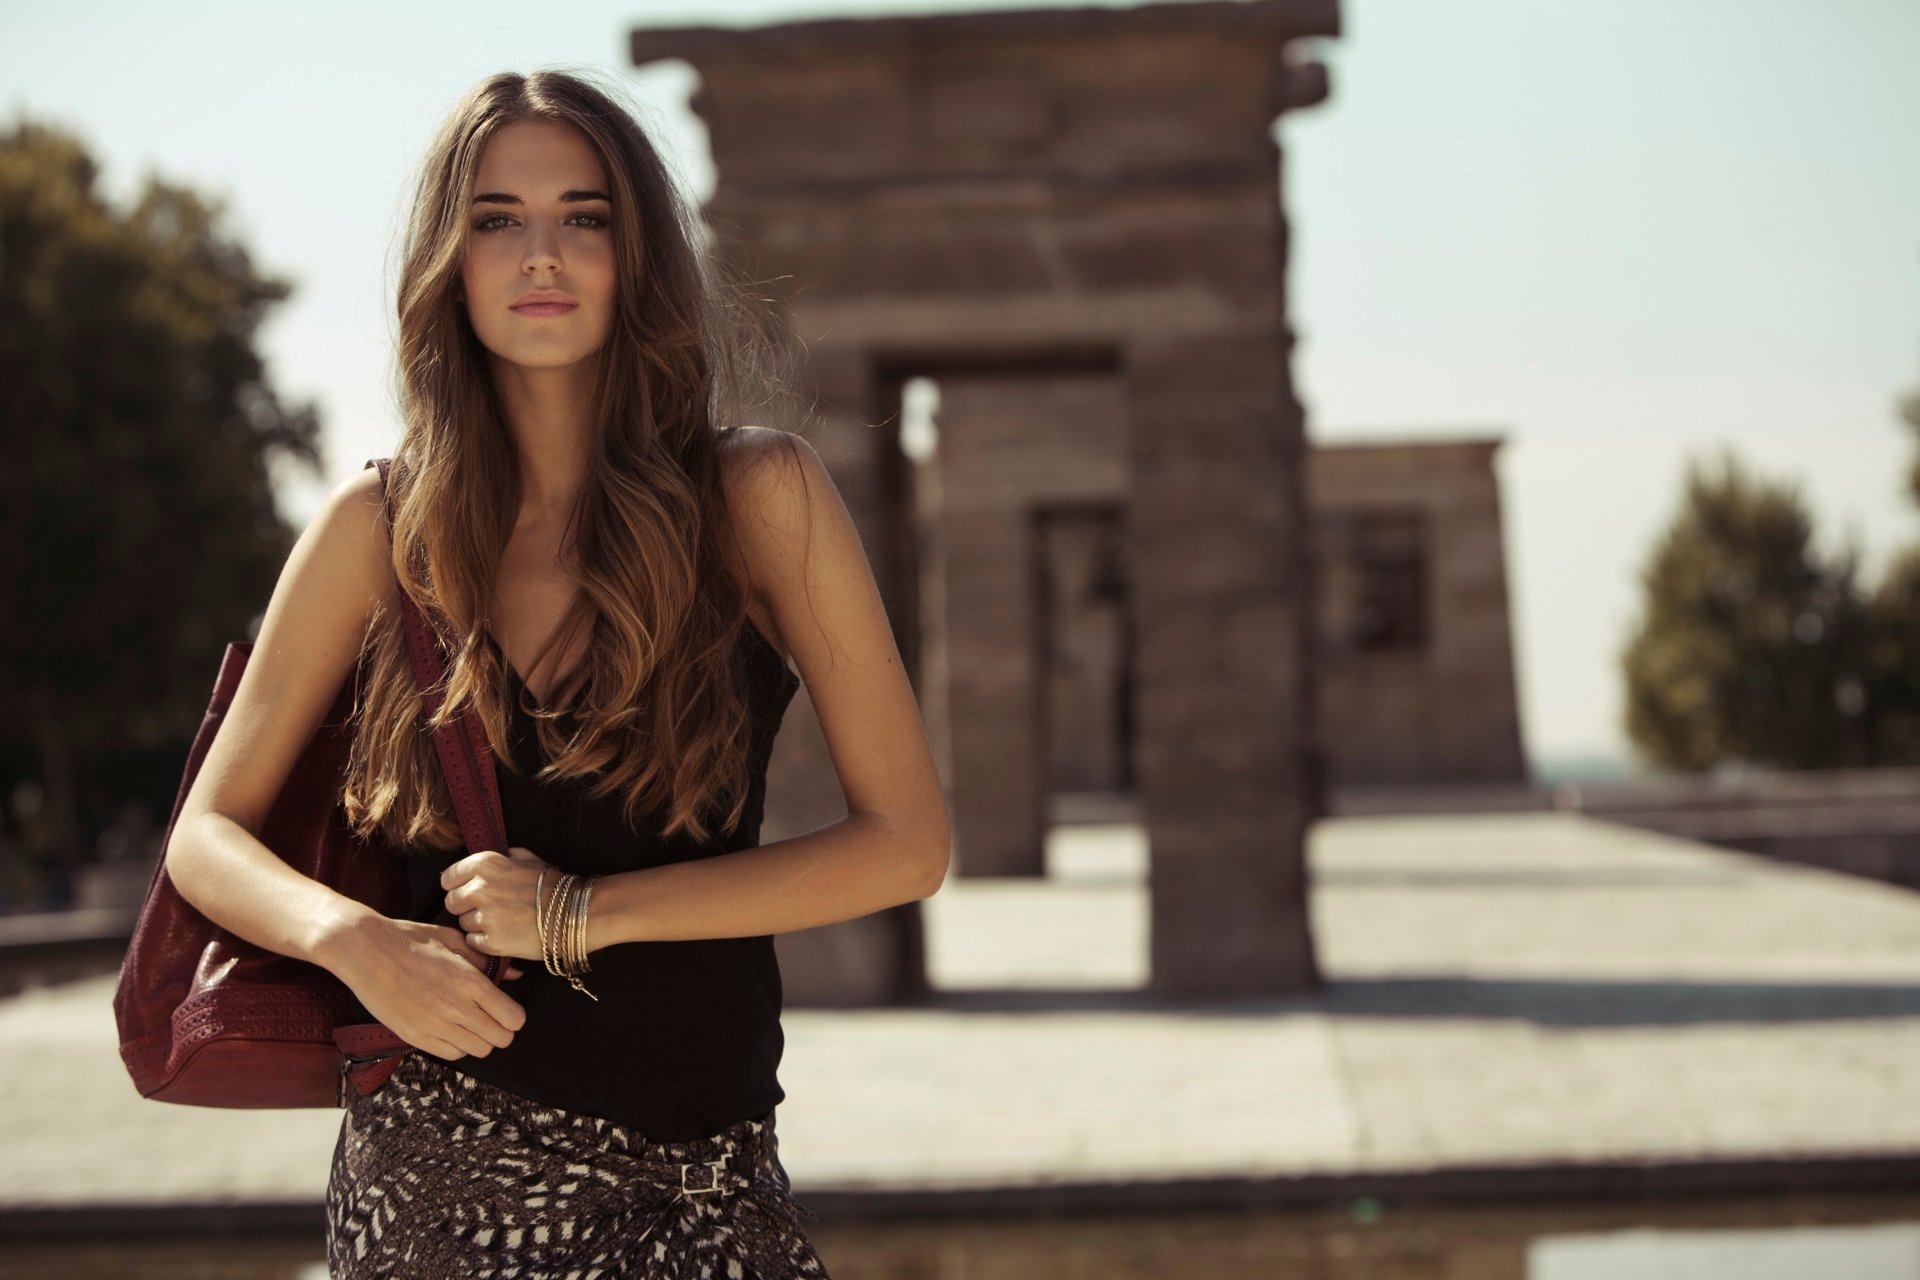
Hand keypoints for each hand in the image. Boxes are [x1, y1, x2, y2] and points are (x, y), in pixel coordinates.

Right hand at [327, 916, 527, 1060]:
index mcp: (470, 982)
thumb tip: (515, 974)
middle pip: (500, 1039)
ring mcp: (434, 1026)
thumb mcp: (453, 940)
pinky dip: (457, 1046)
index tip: (507, 1009)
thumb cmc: (409, 940)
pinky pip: (451, 1054)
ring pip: (478, 1051)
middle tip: (491, 1017)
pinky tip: (451, 1028)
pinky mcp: (414, 1037)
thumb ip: (486, 960)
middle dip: (501, 1029)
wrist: (364, 950)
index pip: (513, 1019)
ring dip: (479, 1039)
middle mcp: (456, 1008)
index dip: (514, 1016)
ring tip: (470, 1022)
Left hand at [441, 845, 550, 964]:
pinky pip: (473, 942)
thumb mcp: (526, 858)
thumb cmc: (552, 885)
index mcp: (485, 864)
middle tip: (490, 908)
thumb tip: (475, 864)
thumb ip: (499, 858)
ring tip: (504, 921)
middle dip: (466, 906)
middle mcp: (479, 888)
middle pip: (452, 902)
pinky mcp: (491, 942)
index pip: (448, 877)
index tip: (470, 891)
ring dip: (478, 924)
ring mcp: (485, 916)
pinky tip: (505, 934)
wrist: (576, 913)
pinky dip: (485, 941)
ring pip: (463, 923)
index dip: (458, 885)